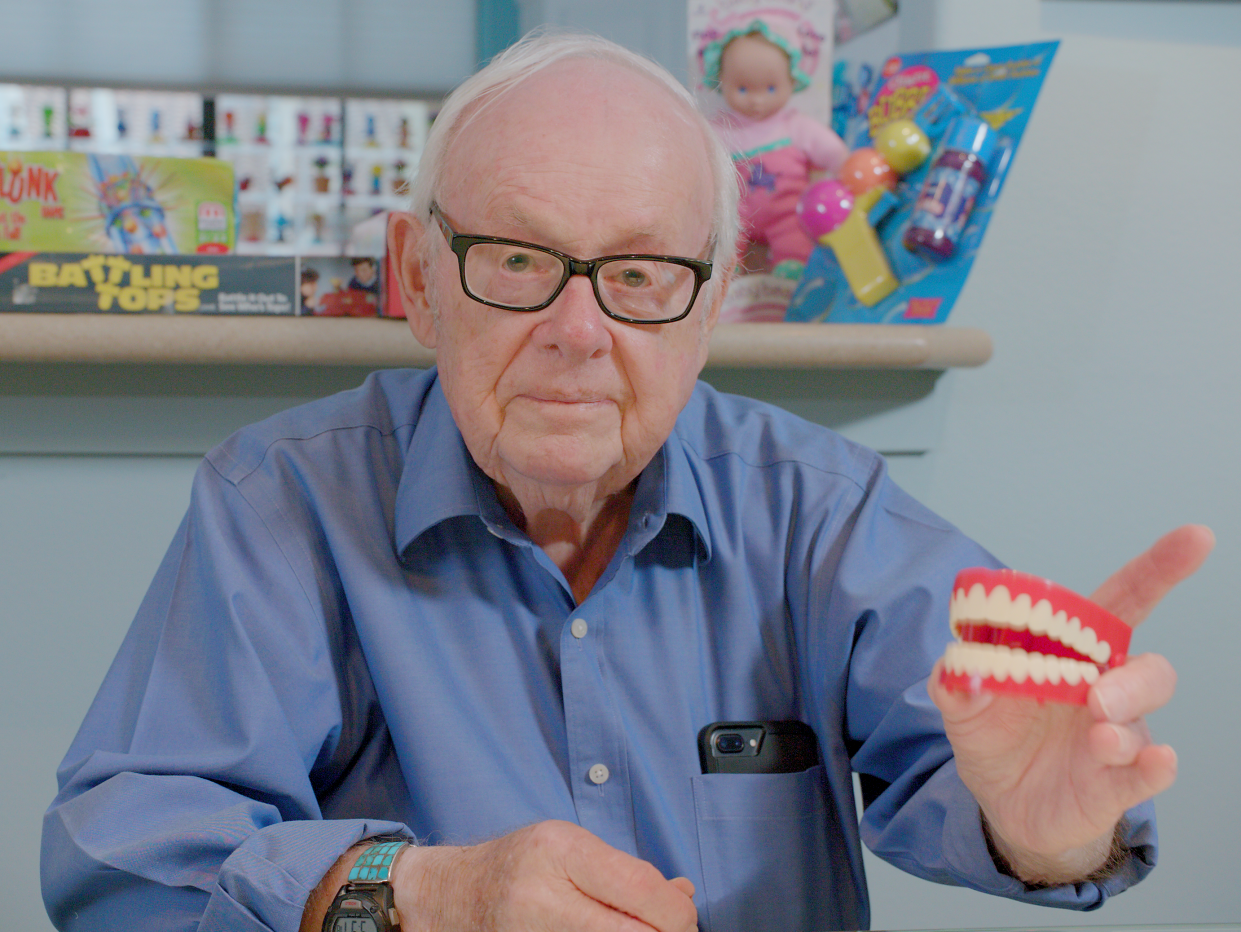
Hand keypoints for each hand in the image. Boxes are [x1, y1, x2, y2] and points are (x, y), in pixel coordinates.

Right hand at [391, 820, 696, 931]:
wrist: (450, 897)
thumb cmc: (517, 865)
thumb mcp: (569, 846)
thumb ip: (626, 870)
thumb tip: (684, 894)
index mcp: (558, 851)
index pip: (643, 891)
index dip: (678, 911)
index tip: (684, 911)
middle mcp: (543, 899)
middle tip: (671, 928)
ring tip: (638, 930)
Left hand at [929, 524, 1213, 882]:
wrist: (999, 801)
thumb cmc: (992, 735)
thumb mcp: (961, 703)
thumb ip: (955, 679)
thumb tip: (959, 669)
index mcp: (1070, 651)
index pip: (1123, 601)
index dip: (1158, 569)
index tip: (1196, 539)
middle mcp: (1104, 688)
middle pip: (1145, 666)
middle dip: (1131, 678)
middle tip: (1096, 696)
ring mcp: (1116, 734)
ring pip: (1145, 716)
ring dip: (1128, 720)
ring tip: (1101, 734)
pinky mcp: (1115, 782)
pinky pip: (1148, 772)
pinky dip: (1153, 767)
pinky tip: (1154, 763)